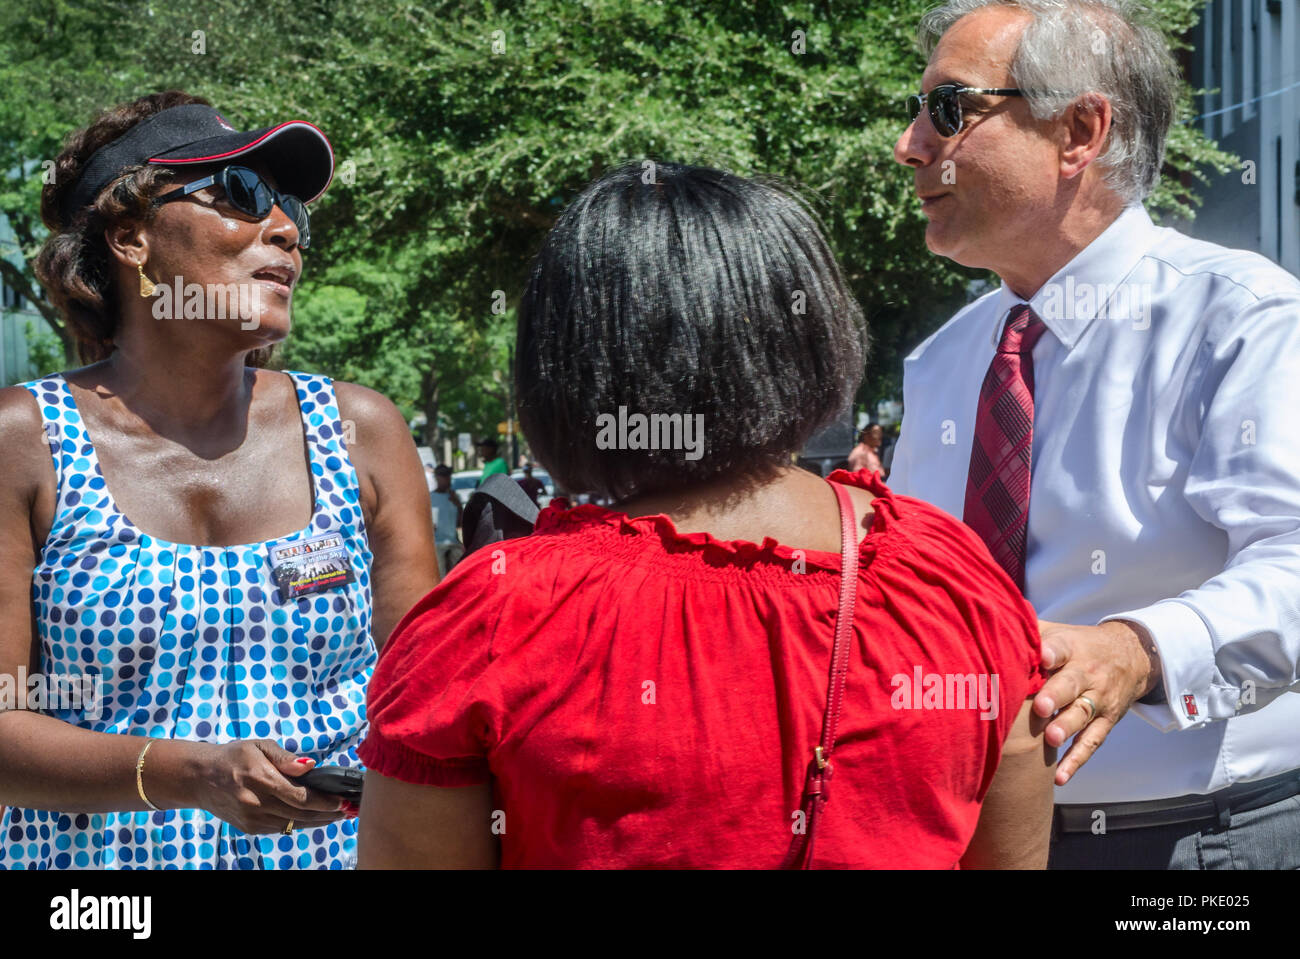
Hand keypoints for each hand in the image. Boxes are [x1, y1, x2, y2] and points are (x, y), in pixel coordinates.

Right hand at [187, 740, 346, 833]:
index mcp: (260, 779)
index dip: (325, 801)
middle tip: (350, 810)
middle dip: (329, 813)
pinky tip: (316, 817)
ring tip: (339, 814)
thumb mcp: (259, 746)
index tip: (344, 800)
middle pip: (300, 814)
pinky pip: (281, 828)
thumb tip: (310, 766)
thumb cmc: (234, 756)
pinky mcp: (249, 828)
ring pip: (293, 825)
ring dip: (318, 821)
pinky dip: (300, 823)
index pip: (300, 796)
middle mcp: (256, 803)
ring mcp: (252, 819)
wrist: (200, 778)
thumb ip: (285, 758)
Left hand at [1033, 619, 1160, 785]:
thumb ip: (1029, 628)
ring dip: (1066, 728)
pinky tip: (1059, 777)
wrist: (1131, 655)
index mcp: (1072, 648)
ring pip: (1083, 715)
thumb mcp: (1059, 630)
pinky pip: (1091, 743)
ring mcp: (1099, 699)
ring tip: (1050, 738)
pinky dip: (1076, 760)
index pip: (1063, 648)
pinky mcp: (1106, 722)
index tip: (1042, 657)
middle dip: (1057, 695)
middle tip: (1041, 707)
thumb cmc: (1078, 644)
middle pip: (1073, 684)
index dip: (1051, 652)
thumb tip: (990, 618)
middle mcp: (1087, 674)